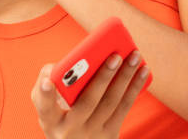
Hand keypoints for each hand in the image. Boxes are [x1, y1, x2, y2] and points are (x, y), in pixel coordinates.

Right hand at [31, 51, 149, 138]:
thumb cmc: (59, 115)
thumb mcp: (47, 107)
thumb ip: (50, 83)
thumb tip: (70, 63)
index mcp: (50, 120)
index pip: (45, 106)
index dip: (45, 94)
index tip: (47, 82)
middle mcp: (70, 130)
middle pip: (88, 101)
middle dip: (103, 77)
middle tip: (115, 56)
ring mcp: (92, 135)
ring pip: (112, 103)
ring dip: (126, 78)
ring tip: (135, 56)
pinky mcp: (110, 135)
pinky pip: (124, 108)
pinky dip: (134, 87)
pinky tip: (143, 70)